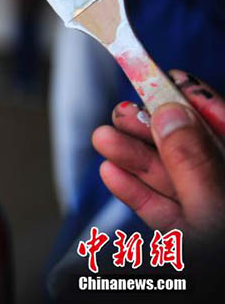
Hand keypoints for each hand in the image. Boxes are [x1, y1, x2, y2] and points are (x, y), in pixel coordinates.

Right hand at [92, 70, 224, 239]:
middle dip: (151, 127)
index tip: (164, 76)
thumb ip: (192, 162)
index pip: (222, 125)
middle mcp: (223, 189)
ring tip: (102, 138)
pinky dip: (133, 190)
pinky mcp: (185, 237)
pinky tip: (110, 172)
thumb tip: (169, 115)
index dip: (193, 98)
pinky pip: (159, 207)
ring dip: (131, 156)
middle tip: (123, 112)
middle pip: (189, 147)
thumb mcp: (213, 209)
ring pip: (168, 176)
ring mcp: (206, 213)